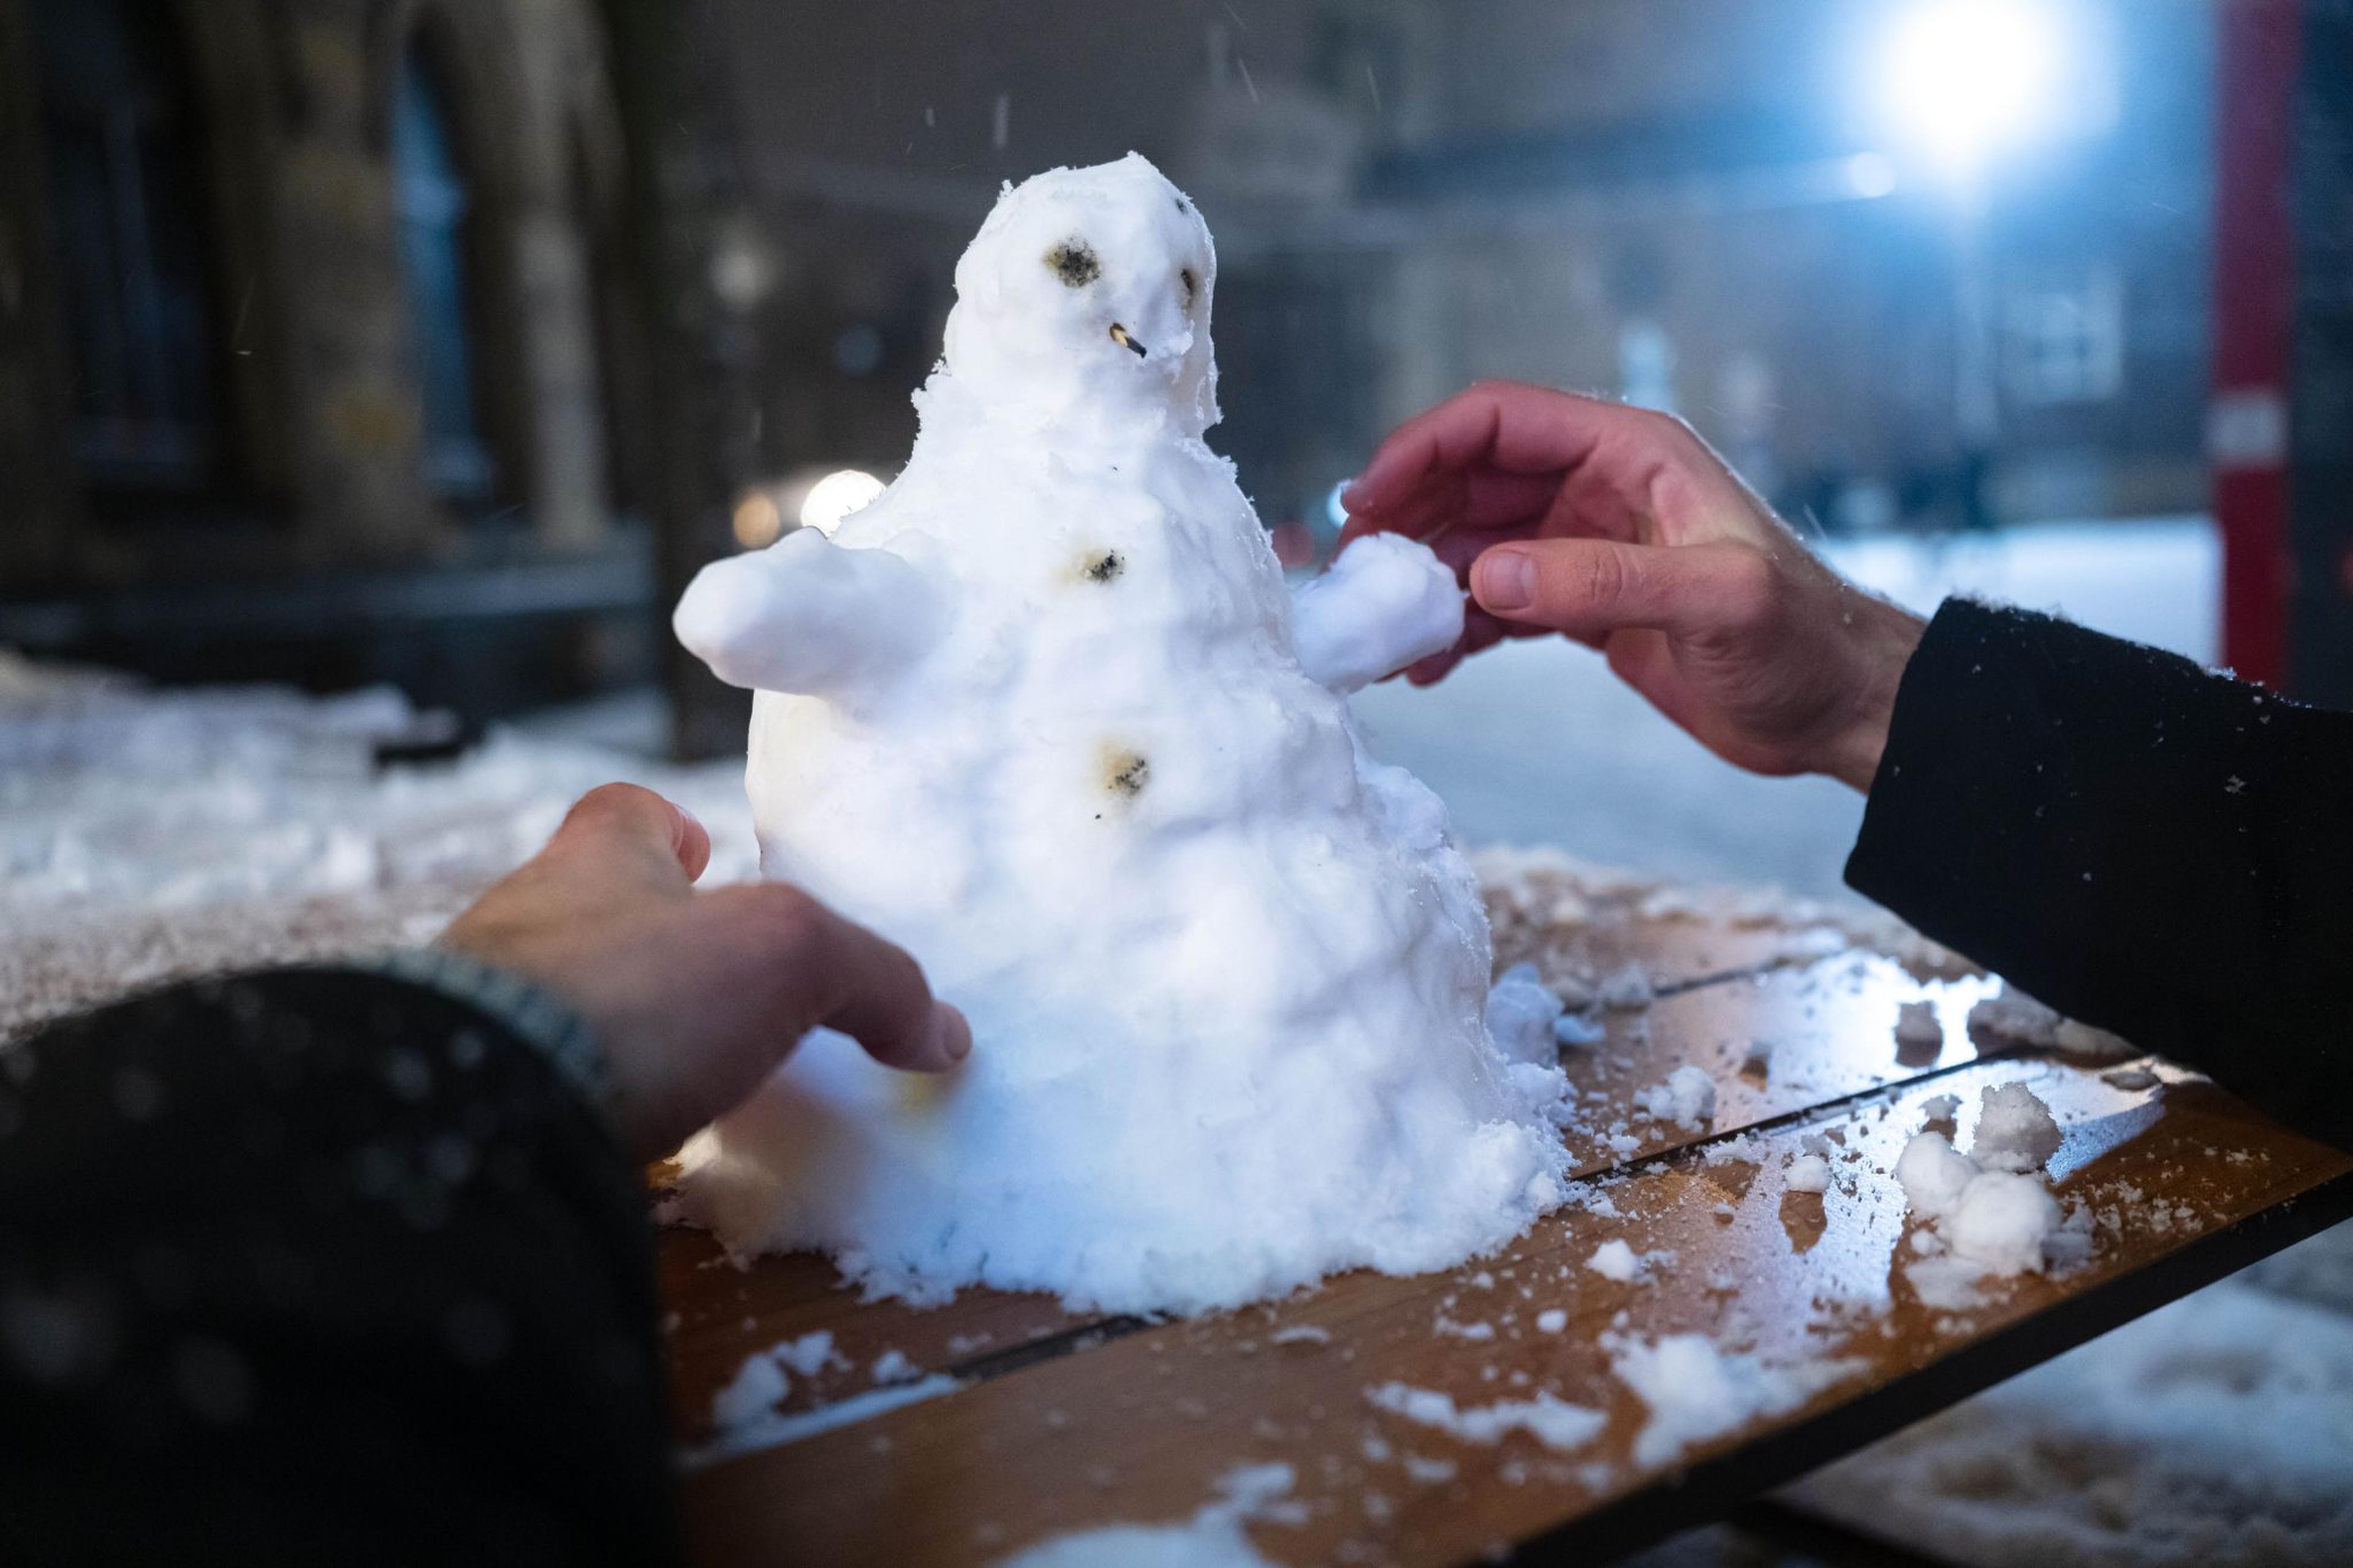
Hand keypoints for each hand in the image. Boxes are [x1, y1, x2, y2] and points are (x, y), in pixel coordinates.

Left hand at [440, 784, 969, 1161]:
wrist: (468, 1125)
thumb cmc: (628, 998)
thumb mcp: (784, 957)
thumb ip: (872, 980)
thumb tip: (943, 1031)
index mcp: (592, 864)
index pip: (623, 813)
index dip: (668, 825)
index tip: (709, 851)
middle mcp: (520, 929)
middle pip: (588, 911)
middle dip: (648, 941)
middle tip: (716, 987)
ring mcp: (472, 1020)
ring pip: (550, 1004)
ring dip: (609, 1031)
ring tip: (676, 1079)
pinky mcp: (456, 1107)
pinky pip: (522, 1094)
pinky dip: (571, 1110)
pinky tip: (614, 1145)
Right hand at [1339, 381, 1924, 790]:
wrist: (1843, 709)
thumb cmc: (1804, 642)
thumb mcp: (1716, 602)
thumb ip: (1602, 582)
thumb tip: (1486, 575)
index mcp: (1632, 453)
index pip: (1500, 420)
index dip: (1423, 448)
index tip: (1367, 500)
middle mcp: (1600, 488)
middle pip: (1470, 478)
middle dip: (1406, 518)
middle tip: (1356, 575)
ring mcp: (1586, 548)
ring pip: (1474, 543)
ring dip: (1422, 581)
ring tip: (1381, 634)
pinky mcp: (1584, 606)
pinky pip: (1497, 601)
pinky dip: (1455, 629)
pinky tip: (1426, 667)